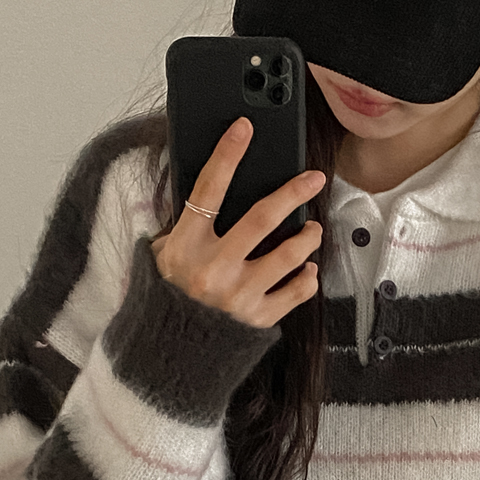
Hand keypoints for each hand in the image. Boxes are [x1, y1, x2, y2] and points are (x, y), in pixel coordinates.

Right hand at [151, 116, 325, 330]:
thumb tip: (214, 183)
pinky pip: (295, 292)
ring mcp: (238, 297)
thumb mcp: (166, 253)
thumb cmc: (172, 292)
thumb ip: (188, 224)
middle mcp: (213, 270)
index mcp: (186, 246)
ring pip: (287, 255)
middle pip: (261, 219)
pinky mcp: (257, 319)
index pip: (208, 191)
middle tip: (314, 178)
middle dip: (292, 193)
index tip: (244, 128)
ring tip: (311, 228)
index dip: (226, 156)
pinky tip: (306, 267)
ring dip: (307, 237)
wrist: (172, 350)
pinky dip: (306, 277)